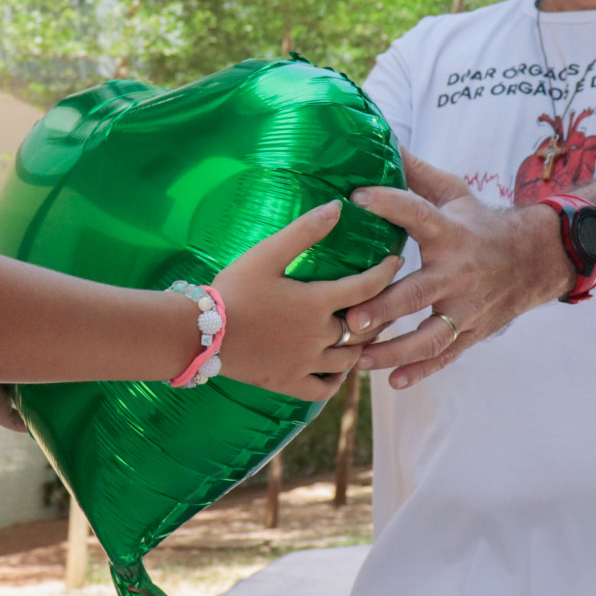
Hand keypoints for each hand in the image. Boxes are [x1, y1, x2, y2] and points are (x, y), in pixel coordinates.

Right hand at [212, 201, 403, 401]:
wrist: (199, 333)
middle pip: (364, 327)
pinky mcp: (288, 383)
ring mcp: (305, 363)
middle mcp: (319, 337)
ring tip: (363, 332)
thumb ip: (304, 230)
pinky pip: (324, 389)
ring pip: (350, 360)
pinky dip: (336, 380)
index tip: (396, 261)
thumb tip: (338, 206)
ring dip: (362, 345)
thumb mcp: (267, 253)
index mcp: (317, 303)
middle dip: (379, 311)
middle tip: (383, 299)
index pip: (368, 286)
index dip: (386, 271)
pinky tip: (336, 368)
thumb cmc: (233, 288)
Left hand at [344, 150, 571, 388]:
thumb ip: (415, 173)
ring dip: (394, 350)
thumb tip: (380, 138)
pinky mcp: (473, 331)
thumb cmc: (480, 223)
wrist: (537, 259)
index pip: (417, 213)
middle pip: (418, 293)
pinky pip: (446, 355)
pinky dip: (421, 370)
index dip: (388, 202)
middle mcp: (459, 272)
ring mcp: (467, 306)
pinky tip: (394, 381)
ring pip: (430, 336)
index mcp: (450, 232)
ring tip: (358, 358)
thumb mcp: (454, 192)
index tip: (355, 197)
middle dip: (384, 308)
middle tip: (349, 319)